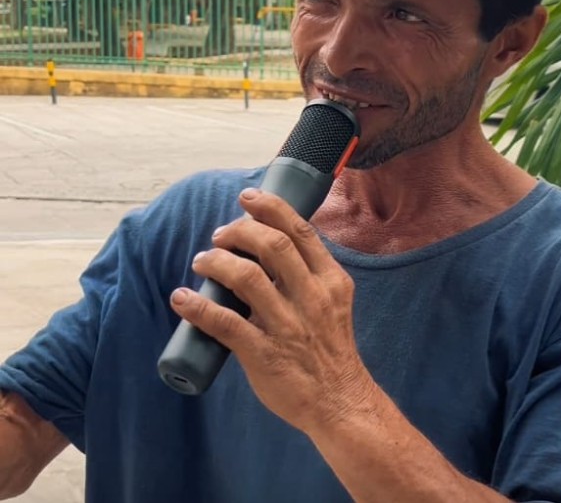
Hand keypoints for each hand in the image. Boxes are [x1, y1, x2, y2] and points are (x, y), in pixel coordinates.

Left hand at [171, 188, 376, 434]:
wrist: (339, 400)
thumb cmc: (330, 350)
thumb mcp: (333, 304)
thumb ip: (308, 278)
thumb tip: (268, 253)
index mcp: (331, 281)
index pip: (301, 232)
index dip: (272, 209)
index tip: (248, 198)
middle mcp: (312, 297)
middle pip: (272, 245)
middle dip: (239, 231)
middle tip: (220, 235)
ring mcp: (288, 325)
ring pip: (246, 277)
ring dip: (215, 263)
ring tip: (201, 261)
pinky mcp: (264, 353)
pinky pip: (225, 323)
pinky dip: (198, 307)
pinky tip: (182, 299)